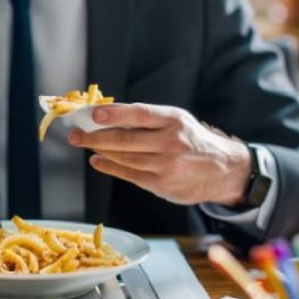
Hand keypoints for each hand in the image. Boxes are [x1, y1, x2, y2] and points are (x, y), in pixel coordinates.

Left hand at [68, 103, 250, 206]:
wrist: (223, 170)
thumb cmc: (192, 140)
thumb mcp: (177, 121)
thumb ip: (147, 119)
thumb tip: (107, 116)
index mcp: (174, 120)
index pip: (139, 114)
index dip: (114, 114)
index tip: (93, 114)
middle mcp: (170, 142)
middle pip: (124, 139)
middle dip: (94, 136)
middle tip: (75, 133)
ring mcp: (166, 165)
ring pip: (123, 157)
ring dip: (99, 150)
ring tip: (84, 144)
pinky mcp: (161, 184)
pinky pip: (129, 174)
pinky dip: (109, 167)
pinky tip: (97, 161)